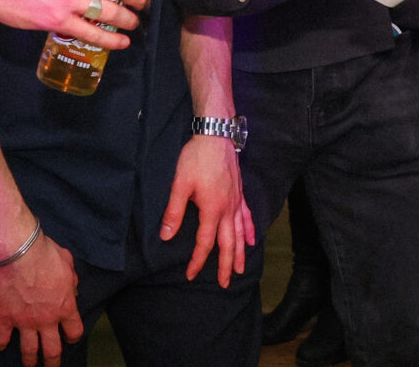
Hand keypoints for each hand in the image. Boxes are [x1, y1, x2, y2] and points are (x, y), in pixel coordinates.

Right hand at [0, 229, 81, 366]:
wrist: (18, 251)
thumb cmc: (44, 253)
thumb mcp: (68, 262)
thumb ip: (72, 279)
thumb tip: (73, 289)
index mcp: (65, 306)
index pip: (74, 331)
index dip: (73, 336)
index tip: (69, 338)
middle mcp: (47, 319)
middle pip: (52, 350)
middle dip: (53, 362)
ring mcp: (25, 322)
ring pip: (29, 351)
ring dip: (30, 361)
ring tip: (30, 366)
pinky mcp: (4, 318)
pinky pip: (1, 338)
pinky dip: (0, 344)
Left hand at [159, 134, 254, 287]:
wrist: (216, 135)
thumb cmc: (196, 158)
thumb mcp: (180, 184)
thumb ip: (174, 212)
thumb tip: (166, 236)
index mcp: (212, 209)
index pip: (205, 243)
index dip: (198, 261)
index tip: (191, 274)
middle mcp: (228, 209)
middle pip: (229, 243)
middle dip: (227, 265)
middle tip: (226, 284)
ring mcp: (236, 201)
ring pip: (241, 233)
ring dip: (241, 253)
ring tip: (242, 269)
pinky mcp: (239, 192)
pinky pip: (247, 216)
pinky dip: (250, 230)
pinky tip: (253, 239)